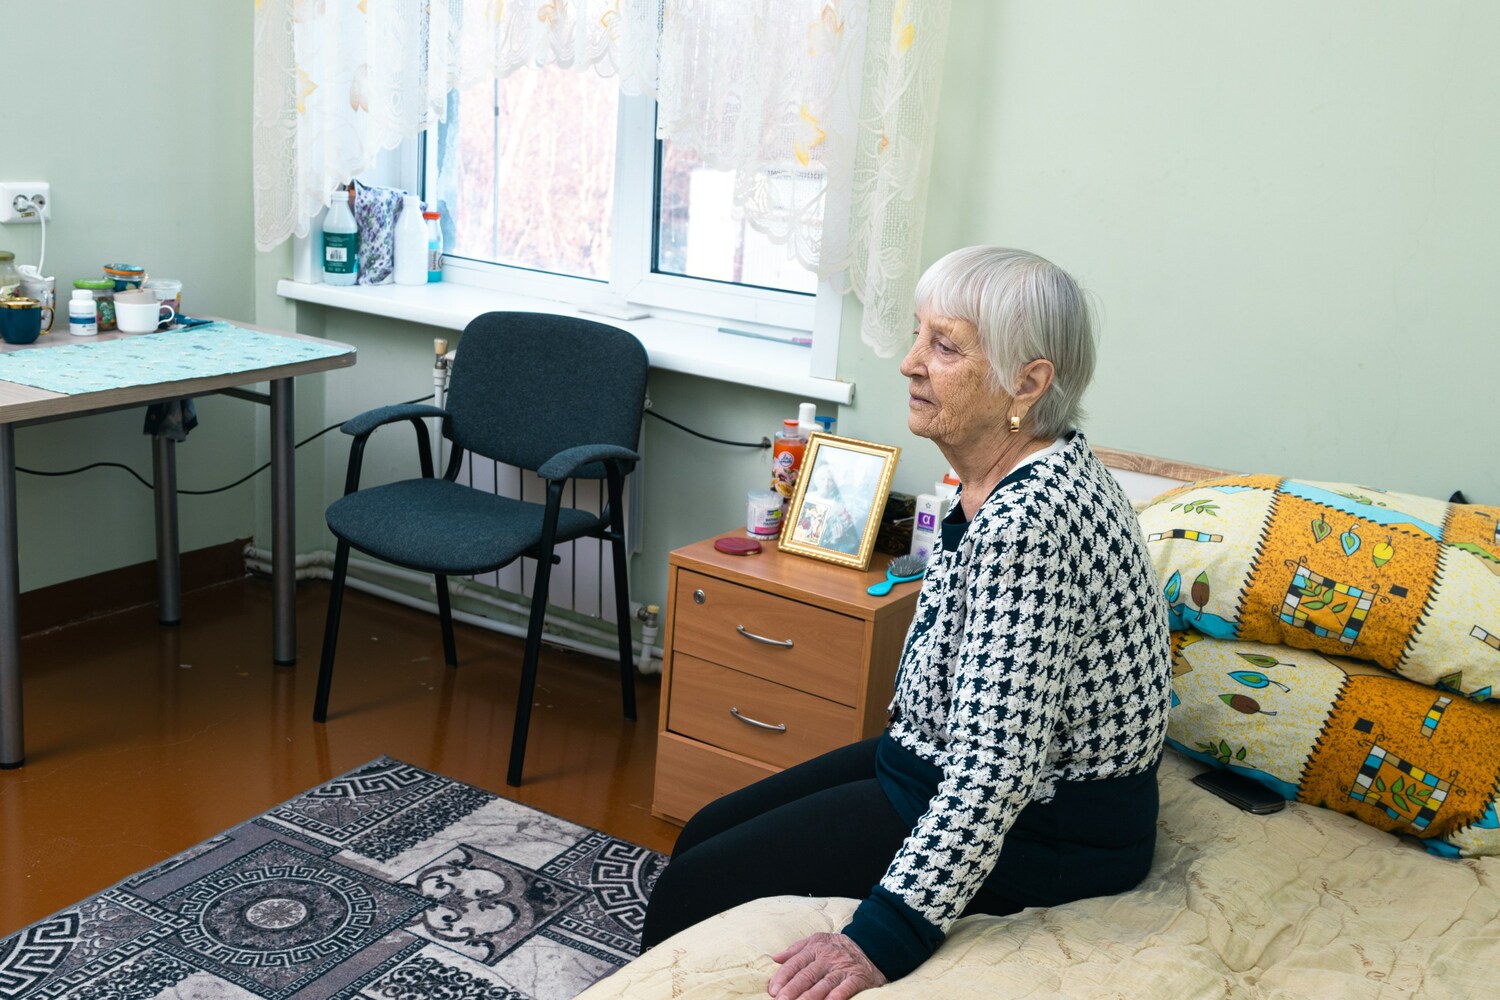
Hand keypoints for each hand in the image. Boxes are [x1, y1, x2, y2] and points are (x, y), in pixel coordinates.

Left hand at [767, 932, 886, 999]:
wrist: (872, 946)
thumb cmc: (838, 947)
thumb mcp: (817, 940)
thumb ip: (796, 949)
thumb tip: (775, 958)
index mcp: (816, 948)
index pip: (795, 963)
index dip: (783, 977)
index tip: (773, 991)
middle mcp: (828, 958)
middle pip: (807, 975)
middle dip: (793, 990)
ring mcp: (843, 968)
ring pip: (824, 984)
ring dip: (810, 997)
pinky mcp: (858, 977)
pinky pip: (846, 987)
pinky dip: (837, 996)